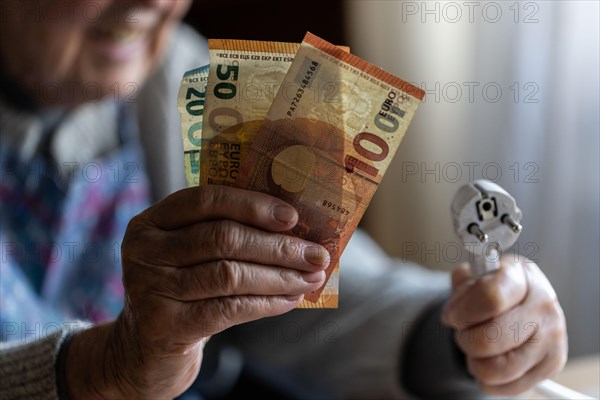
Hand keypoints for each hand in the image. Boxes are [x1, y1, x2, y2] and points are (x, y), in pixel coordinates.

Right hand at [66, 185, 328, 398]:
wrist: (148, 346)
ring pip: (229, 275)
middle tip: (317, 254)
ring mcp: (151, 288)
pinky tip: (291, 300)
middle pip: (222, 238)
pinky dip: (266, 304)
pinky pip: (228, 309)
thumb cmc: (183, 288)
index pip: (206, 200)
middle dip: (278, 246)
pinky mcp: (166, 326)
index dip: (253, 205)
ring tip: (312, 278)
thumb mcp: (190, 254)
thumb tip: (295, 228)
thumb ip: (225, 233)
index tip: (293, 217)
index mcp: (153, 221)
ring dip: (279, 276)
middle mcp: (145, 250)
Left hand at [441, 257, 567, 395]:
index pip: (490, 297)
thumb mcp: (474, 273)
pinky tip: (491, 360)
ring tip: (477, 348)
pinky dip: (488, 379)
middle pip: (489, 340)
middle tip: (464, 332)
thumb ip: (461, 283)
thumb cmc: (494, 288)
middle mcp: (543, 307)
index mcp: (522, 277)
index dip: (462, 311)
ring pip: (495, 369)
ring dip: (475, 362)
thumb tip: (456, 305)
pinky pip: (507, 387)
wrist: (524, 300)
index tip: (450, 316)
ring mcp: (552, 338)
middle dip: (465, 339)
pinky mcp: (552, 364)